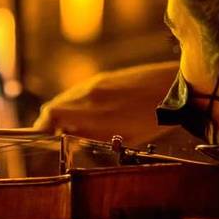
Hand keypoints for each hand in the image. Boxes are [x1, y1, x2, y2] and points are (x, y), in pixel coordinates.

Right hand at [33, 60, 182, 145]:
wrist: (177, 87)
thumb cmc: (154, 117)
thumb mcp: (123, 139)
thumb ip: (92, 139)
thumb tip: (71, 141)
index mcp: (91, 109)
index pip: (51, 114)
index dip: (41, 127)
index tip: (41, 138)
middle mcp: (89, 92)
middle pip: (55, 106)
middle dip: (51, 123)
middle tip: (57, 137)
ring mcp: (97, 82)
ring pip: (68, 99)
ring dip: (65, 114)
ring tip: (77, 129)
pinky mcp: (106, 77)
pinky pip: (82, 93)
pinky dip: (79, 106)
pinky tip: (94, 116)